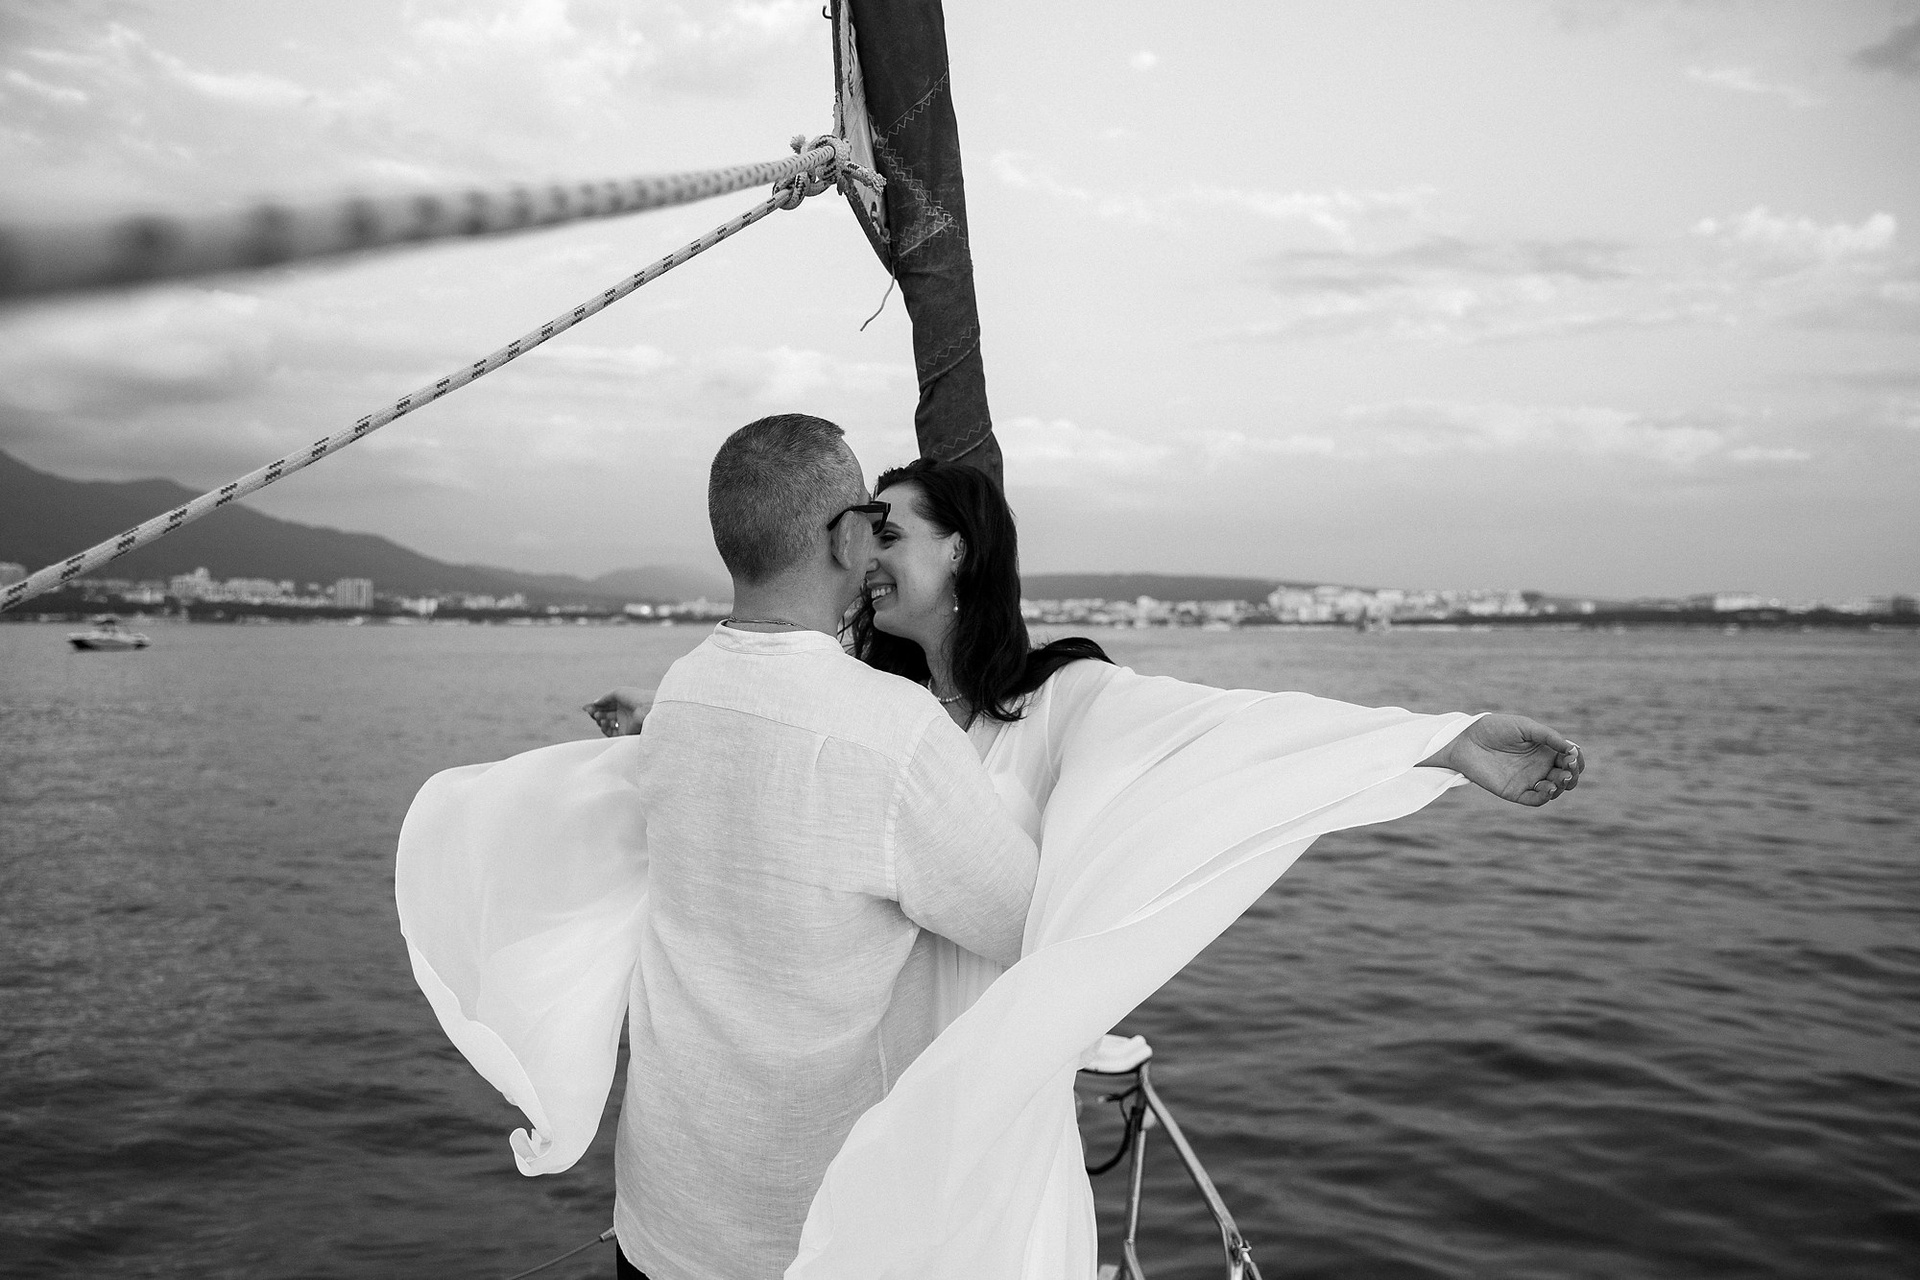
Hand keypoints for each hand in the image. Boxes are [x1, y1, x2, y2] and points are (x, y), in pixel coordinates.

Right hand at [583, 686, 652, 737]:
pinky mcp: (626, 733)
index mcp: (623, 703)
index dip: (596, 707)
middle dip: (597, 714)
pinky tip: (604, 723)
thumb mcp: (618, 693)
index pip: (606, 706)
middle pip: (605, 715)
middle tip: (592, 713)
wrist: (648, 709)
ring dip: (601, 721)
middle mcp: (624, 714)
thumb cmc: (636, 697)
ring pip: (608, 725)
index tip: (587, 708)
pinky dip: (605, 729)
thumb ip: (605, 698)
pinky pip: (612, 734)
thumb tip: (595, 703)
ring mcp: (625, 724)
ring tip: (600, 717)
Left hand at [1433, 714, 1584, 806]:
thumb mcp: (1525, 727)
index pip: (1570, 759)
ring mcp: (1529, 780)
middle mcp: (1540, 766)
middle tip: (1568, 768)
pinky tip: (1549, 788)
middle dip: (1573, 774)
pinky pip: (1535, 800)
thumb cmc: (1495, 728)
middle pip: (1567, 776)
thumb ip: (1548, 736)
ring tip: (1560, 778)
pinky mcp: (1515, 792)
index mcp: (1545, 750)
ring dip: (1562, 786)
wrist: (1466, 740)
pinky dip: (1545, 797)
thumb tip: (1572, 748)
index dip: (1577, 759)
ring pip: (1555, 790)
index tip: (1573, 754)